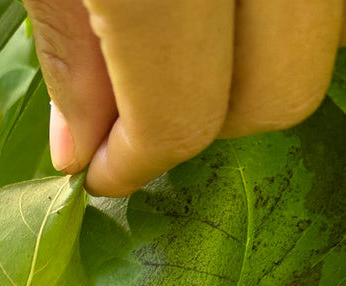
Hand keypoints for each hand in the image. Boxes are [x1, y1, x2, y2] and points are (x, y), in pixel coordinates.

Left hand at [25, 0, 345, 195]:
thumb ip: (68, 50)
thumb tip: (83, 146)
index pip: (183, 117)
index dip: (133, 162)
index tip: (95, 167)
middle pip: (282, 88)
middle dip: (215, 118)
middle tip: (144, 109)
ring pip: (323, 33)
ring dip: (257, 60)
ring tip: (182, 46)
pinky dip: (277, 13)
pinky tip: (217, 11)